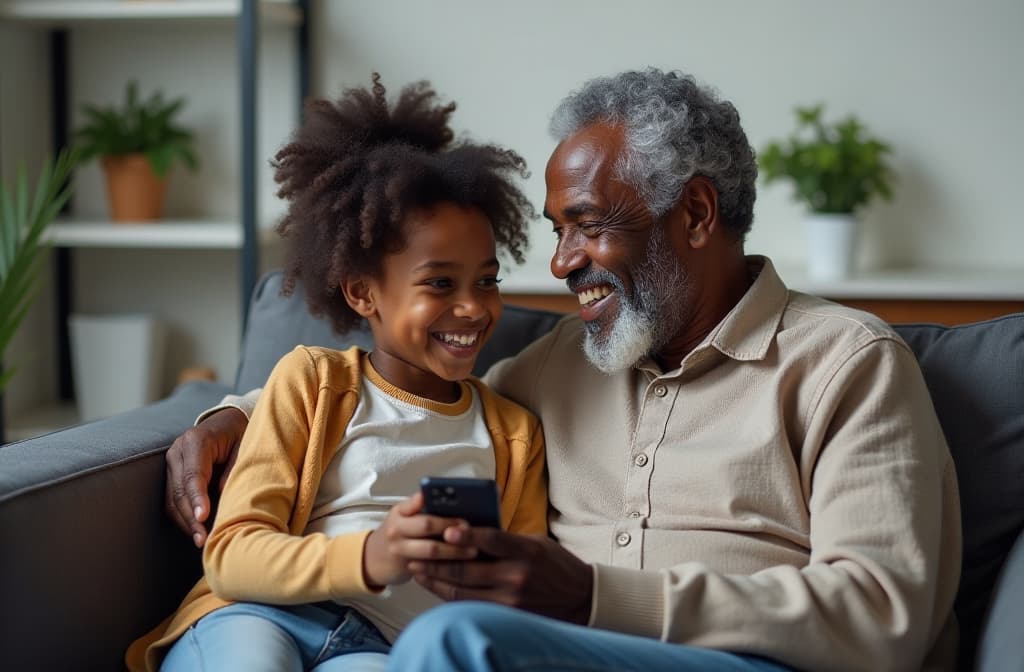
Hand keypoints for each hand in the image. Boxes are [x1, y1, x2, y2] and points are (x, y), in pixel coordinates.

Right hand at [165, 407, 247, 546]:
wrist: (229, 421)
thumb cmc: (241, 434)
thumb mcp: (244, 446)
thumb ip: (233, 469)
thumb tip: (223, 496)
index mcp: (195, 441)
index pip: (193, 475)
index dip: (197, 499)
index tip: (203, 518)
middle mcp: (178, 451)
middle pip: (179, 491)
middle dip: (190, 518)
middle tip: (203, 539)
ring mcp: (172, 462)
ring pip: (172, 499)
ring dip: (185, 522)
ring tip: (200, 541)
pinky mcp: (172, 473)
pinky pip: (173, 499)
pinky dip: (183, 516)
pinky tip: (196, 530)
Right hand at [363, 492, 479, 588]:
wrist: (372, 559)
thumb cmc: (397, 534)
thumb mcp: (402, 516)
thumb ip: (420, 508)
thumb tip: (451, 499)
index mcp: (399, 512)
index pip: (419, 503)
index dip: (438, 502)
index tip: (461, 510)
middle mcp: (397, 529)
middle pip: (427, 525)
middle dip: (451, 527)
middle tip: (471, 529)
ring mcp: (400, 550)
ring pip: (431, 550)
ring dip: (455, 550)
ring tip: (474, 550)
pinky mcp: (406, 569)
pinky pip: (431, 568)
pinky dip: (448, 566)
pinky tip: (463, 566)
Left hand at [409, 528, 593, 624]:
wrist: (581, 598)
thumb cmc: (556, 565)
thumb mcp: (536, 543)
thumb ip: (506, 540)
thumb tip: (470, 531)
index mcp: (526, 551)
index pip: (491, 540)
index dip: (466, 535)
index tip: (446, 530)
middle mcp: (517, 576)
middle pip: (469, 569)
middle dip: (438, 561)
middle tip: (417, 553)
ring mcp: (511, 599)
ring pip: (463, 591)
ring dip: (437, 580)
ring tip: (418, 570)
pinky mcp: (507, 614)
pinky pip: (471, 605)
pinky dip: (450, 596)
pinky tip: (436, 587)